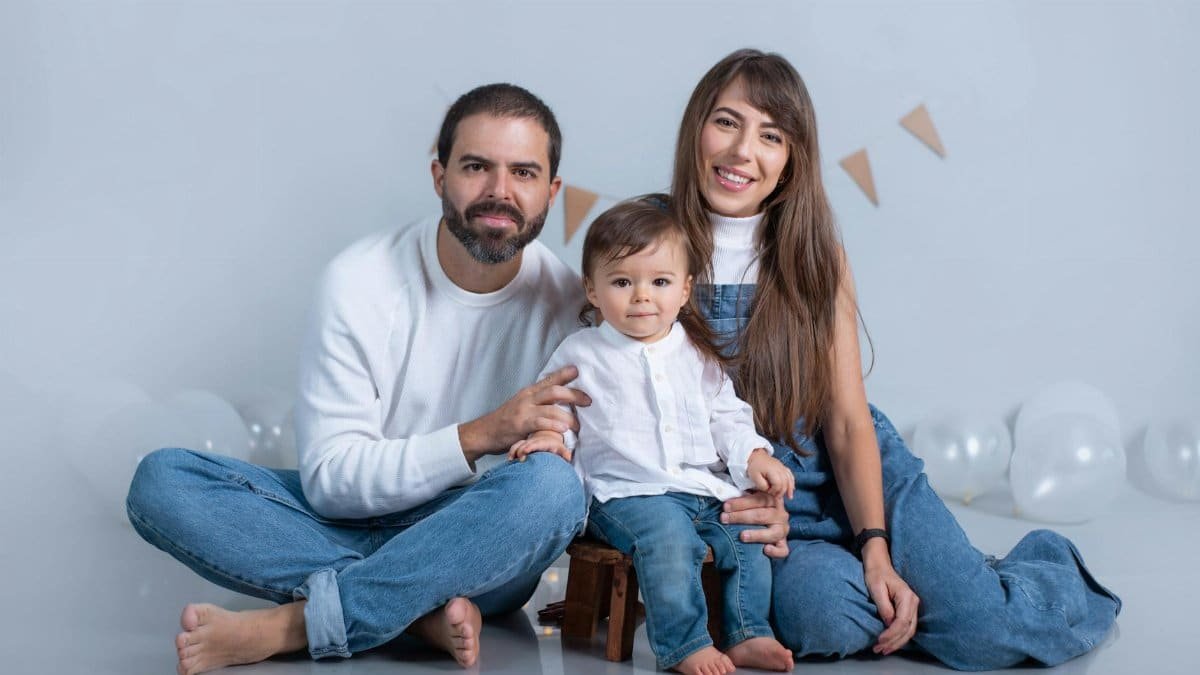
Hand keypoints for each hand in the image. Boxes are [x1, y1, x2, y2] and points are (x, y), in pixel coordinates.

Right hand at [458, 366, 590, 461]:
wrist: (484, 433)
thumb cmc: (506, 422)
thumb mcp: (521, 406)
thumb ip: (538, 403)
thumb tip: (559, 403)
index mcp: (529, 393)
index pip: (549, 380)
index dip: (564, 374)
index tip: (577, 370)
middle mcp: (527, 398)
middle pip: (555, 391)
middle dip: (574, 395)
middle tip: (588, 400)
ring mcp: (524, 411)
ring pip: (551, 408)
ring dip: (568, 416)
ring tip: (579, 424)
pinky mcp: (520, 425)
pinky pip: (540, 423)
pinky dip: (553, 425)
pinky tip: (563, 429)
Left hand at [720, 491, 788, 557]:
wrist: (771, 522)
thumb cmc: (756, 509)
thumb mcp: (752, 500)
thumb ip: (743, 497)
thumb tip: (725, 499)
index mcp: (773, 500)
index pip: (759, 499)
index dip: (741, 503)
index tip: (725, 506)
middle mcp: (780, 514)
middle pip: (762, 515)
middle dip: (741, 517)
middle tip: (724, 518)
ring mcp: (783, 530)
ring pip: (773, 533)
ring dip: (757, 534)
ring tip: (742, 536)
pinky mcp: (783, 544)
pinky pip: (783, 550)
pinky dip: (775, 551)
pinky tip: (766, 549)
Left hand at [746, 449, 795, 498]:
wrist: (755, 455)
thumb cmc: (754, 467)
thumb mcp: (754, 477)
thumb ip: (762, 485)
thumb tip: (769, 490)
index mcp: (772, 471)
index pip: (778, 484)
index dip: (774, 491)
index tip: (769, 492)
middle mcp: (779, 468)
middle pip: (785, 483)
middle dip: (781, 492)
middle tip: (776, 497)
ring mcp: (782, 467)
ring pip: (790, 479)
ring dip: (790, 488)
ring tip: (789, 497)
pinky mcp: (783, 467)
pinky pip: (790, 475)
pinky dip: (792, 482)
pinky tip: (792, 489)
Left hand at [862, 541, 919, 654]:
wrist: (879, 564)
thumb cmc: (876, 574)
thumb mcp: (876, 588)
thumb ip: (884, 606)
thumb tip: (889, 623)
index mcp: (906, 596)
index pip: (902, 621)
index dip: (891, 634)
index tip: (880, 641)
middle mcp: (913, 602)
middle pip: (908, 629)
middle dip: (894, 642)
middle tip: (879, 649)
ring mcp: (913, 606)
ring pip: (909, 631)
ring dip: (897, 642)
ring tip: (883, 650)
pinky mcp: (908, 609)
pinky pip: (907, 627)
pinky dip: (899, 637)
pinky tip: (889, 643)